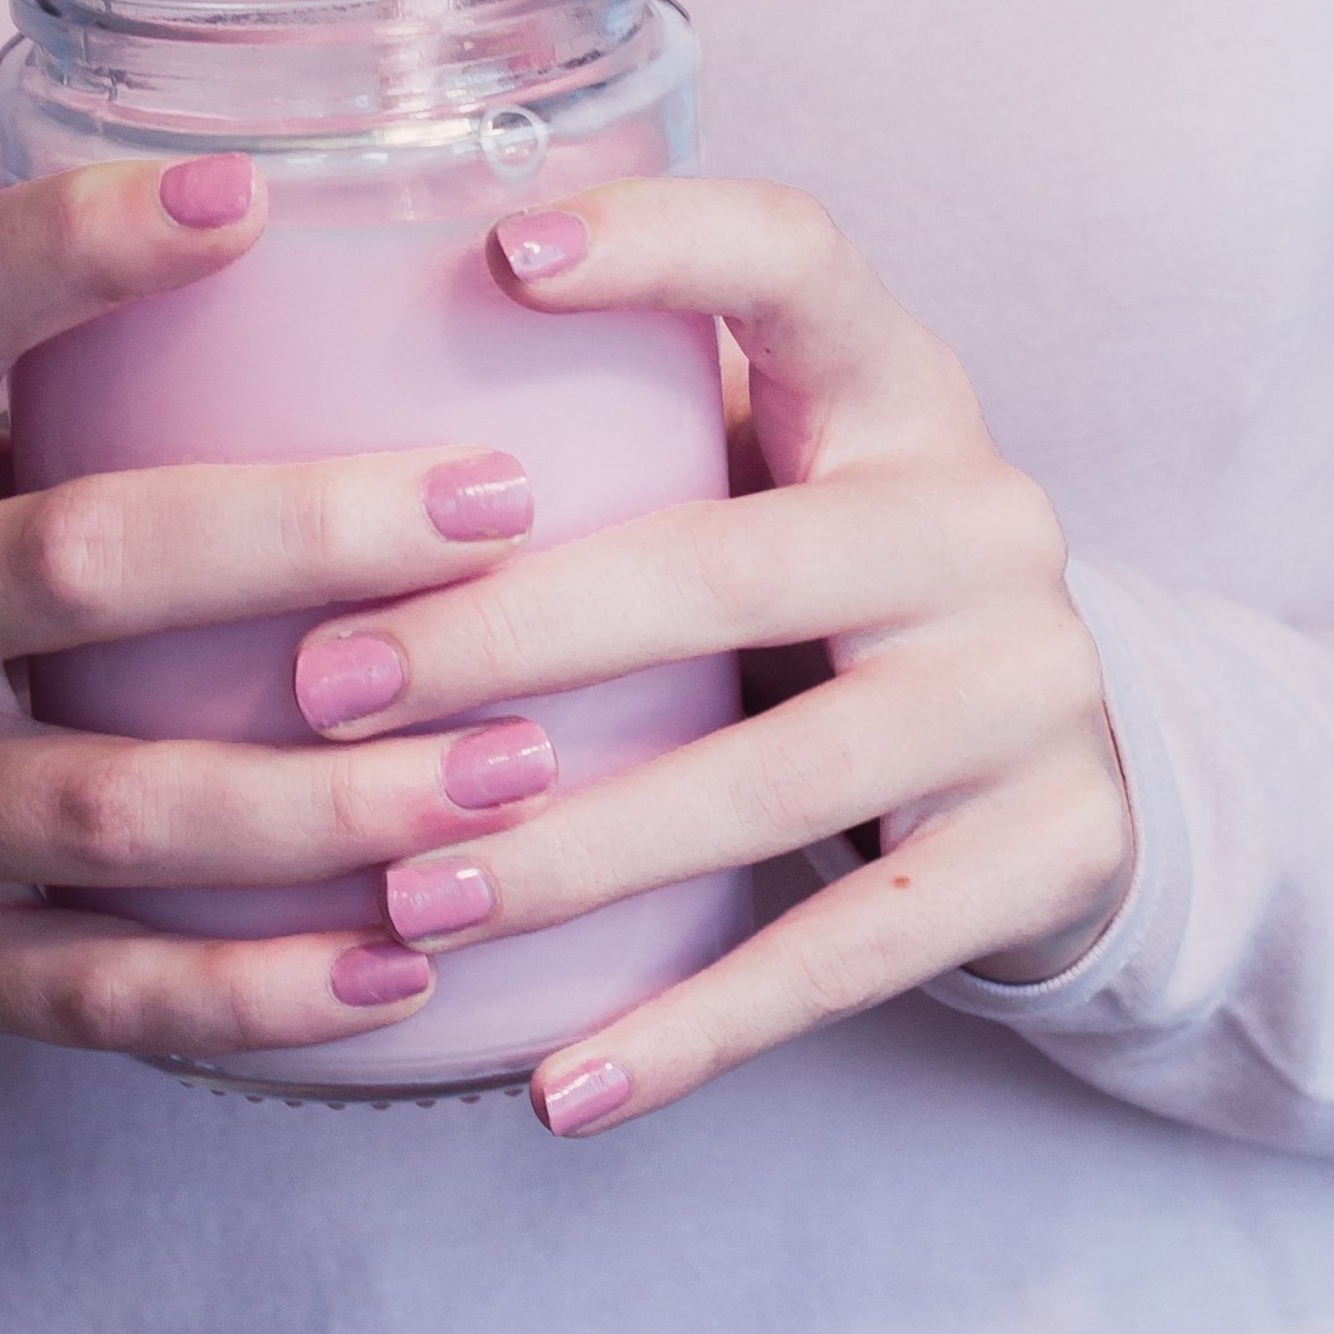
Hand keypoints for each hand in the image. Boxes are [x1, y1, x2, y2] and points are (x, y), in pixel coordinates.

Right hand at [0, 156, 555, 1128]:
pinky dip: (263, 991)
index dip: (80, 246)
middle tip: (499, 510)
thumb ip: (56, 402)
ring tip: (519, 767)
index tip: (255, 196)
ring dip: (333, 797)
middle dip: (306, 535)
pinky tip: (409, 967)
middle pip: (71, 562)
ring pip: (113, 807)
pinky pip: (102, 995)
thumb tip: (358, 294)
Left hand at [295, 179, 1133, 1135]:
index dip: (661, 243)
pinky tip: (559, 1089)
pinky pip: (848, 952)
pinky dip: (694, 1030)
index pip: (797, 262)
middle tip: (325, 692)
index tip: (494, 254)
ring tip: (406, 903)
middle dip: (504, 634)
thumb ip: (611, 443)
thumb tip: (267, 436)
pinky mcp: (1052, 848)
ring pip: (771, 782)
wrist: (1067, 769)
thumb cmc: (820, 603)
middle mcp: (982, 515)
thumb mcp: (762, 487)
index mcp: (894, 391)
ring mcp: (1032, 687)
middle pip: (724, 565)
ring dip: (571, 855)